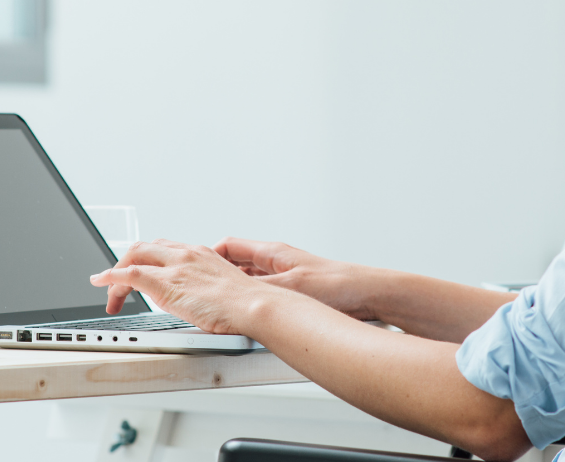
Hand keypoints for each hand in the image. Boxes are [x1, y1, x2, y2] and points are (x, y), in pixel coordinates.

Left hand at [89, 239, 278, 334]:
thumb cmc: (248, 306)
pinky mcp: (166, 283)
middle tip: (120, 285)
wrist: (255, 306)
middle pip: (145, 248)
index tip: (140, 273)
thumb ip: (209, 291)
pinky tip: (101, 282)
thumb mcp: (226, 291)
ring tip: (110, 294)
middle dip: (127, 263)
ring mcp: (175, 267)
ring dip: (117, 274)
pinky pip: (129, 274)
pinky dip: (110, 276)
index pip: (165, 249)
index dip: (147, 259)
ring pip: (134, 257)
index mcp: (202, 254)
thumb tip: (203, 304)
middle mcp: (187, 254)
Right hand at [214, 238, 379, 320]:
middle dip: (218, 276)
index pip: (229, 246)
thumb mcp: (289, 289)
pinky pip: (266, 295)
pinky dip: (254, 303)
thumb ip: (259, 291)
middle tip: (200, 289)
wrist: (371, 294)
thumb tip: (231, 294)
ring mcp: (288, 277)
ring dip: (236, 292)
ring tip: (220, 306)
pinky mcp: (299, 293)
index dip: (209, 256)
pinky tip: (251, 318)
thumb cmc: (338, 286)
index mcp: (273, 253)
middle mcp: (278, 262)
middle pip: (237, 264)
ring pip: (251, 282)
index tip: (194, 269)